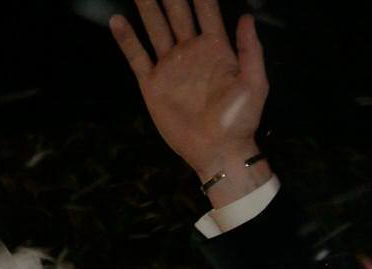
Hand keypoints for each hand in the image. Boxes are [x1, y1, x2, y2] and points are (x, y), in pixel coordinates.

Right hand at [108, 0, 267, 188]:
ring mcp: (170, 66)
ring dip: (147, 7)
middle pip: (177, 13)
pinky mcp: (152, 83)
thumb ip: (250, 50)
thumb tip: (246, 16)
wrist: (218, 151)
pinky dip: (126, 38)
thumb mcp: (254, 84)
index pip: (207, 12)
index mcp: (216, 49)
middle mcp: (191, 52)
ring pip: (155, 27)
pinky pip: (136, 56)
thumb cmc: (240, 119)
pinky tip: (118, 20)